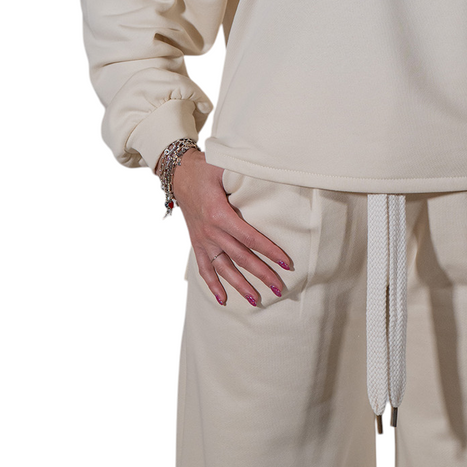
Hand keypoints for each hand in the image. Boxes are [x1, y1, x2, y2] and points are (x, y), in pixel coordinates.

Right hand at [169, 148, 293, 306]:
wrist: (179, 174)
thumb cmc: (206, 169)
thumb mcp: (225, 166)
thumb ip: (245, 172)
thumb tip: (270, 171)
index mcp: (220, 214)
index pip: (250, 238)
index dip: (269, 251)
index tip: (286, 262)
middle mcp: (211, 231)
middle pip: (241, 257)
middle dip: (261, 274)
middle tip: (280, 288)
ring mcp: (203, 240)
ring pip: (223, 268)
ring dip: (240, 285)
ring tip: (256, 300)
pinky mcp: (197, 243)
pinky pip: (204, 269)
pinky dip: (212, 285)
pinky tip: (223, 300)